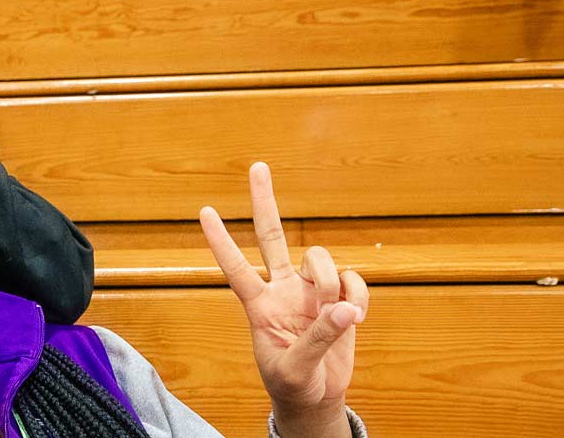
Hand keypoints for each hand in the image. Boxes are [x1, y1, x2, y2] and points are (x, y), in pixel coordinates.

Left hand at [200, 163, 365, 437]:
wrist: (316, 397)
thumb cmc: (292, 383)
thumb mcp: (295, 368)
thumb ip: (318, 338)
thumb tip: (344, 308)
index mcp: (258, 305)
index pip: (235, 267)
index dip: (221, 241)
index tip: (204, 211)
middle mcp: (282, 288)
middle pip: (271, 235)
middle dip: (265, 201)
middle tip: (258, 166)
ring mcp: (310, 290)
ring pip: (320, 258)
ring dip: (331, 283)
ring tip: (336, 316)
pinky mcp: (339, 297)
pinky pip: (353, 280)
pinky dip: (359, 296)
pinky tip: (357, 318)